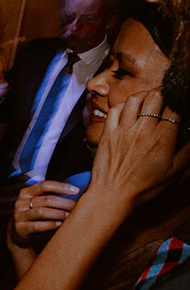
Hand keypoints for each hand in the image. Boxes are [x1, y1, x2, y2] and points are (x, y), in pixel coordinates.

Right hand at [10, 180, 77, 245]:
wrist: (19, 232)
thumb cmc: (34, 214)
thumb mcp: (38, 202)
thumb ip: (50, 196)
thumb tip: (75, 191)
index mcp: (26, 192)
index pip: (44, 185)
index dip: (61, 187)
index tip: (76, 190)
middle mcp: (21, 202)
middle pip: (46, 199)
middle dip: (64, 202)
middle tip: (77, 206)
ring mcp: (19, 215)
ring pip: (41, 212)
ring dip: (58, 213)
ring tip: (70, 216)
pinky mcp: (21, 228)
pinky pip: (37, 226)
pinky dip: (50, 225)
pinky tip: (59, 224)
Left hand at [89, 89, 189, 207]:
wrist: (112, 195)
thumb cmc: (143, 187)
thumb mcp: (174, 172)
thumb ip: (187, 151)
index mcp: (162, 139)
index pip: (175, 109)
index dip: (180, 103)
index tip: (181, 106)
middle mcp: (142, 130)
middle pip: (156, 97)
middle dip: (164, 94)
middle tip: (167, 98)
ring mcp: (123, 130)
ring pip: (135, 99)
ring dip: (145, 95)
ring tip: (150, 99)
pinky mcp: (108, 132)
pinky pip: (114, 109)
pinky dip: (123, 105)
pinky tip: (128, 110)